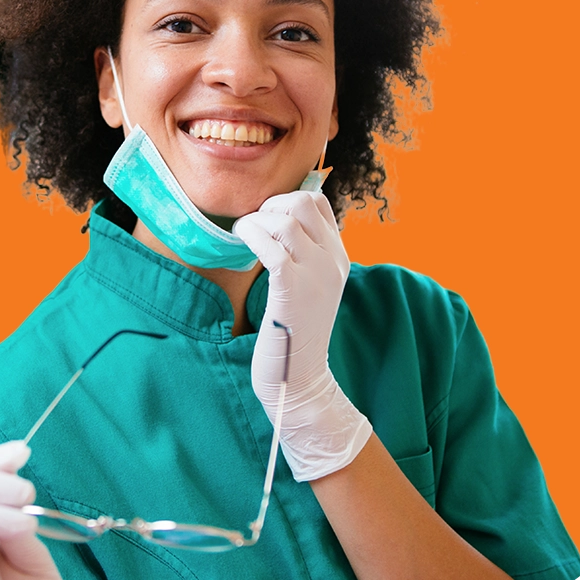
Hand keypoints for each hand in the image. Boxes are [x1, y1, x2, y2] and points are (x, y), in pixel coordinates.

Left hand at [233, 191, 372, 481]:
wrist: (300, 378)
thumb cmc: (294, 333)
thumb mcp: (308, 288)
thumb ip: (302, 256)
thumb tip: (274, 222)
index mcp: (337, 257)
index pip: (318, 202)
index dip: (286, 201)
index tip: (266, 221)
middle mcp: (331, 261)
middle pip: (303, 202)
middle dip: (270, 205)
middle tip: (255, 229)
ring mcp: (315, 275)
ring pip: (286, 219)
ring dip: (257, 220)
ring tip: (245, 236)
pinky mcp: (293, 290)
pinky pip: (273, 245)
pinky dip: (252, 234)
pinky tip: (241, 242)